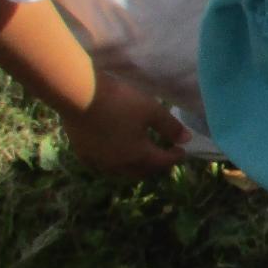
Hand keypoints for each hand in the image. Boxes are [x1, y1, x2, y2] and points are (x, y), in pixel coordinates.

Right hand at [58, 73, 189, 176]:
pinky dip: (113, 164)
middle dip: (156, 166)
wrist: (80, 95)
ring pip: (121, 172)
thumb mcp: (152, 110)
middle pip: (143, 171)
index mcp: (139, 156)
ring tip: (141, 157)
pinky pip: (102, 166)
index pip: (162, 162)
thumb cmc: (120, 102)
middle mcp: (119, 165)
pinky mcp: (82, 154)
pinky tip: (113, 156)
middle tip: (163, 157)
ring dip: (135, 167)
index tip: (181, 151)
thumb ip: (170, 127)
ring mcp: (98, 161)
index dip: (175, 157)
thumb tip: (187, 139)